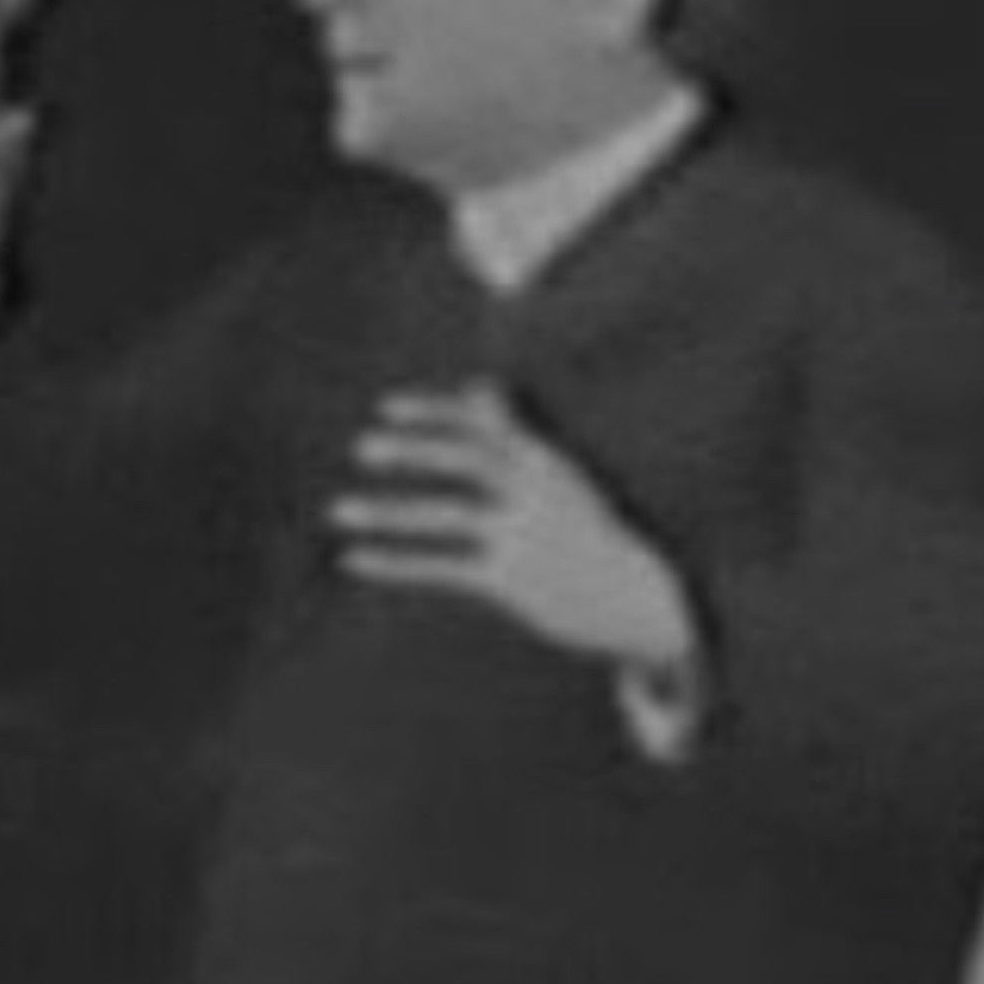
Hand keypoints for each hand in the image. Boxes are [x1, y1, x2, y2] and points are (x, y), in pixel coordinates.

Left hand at [329, 388, 699, 671]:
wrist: (642, 599)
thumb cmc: (591, 531)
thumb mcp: (559, 474)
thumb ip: (512, 430)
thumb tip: (479, 384)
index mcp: (547, 460)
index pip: (483, 425)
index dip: (434, 412)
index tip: (387, 407)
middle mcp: (536, 493)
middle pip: (466, 459)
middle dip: (415, 450)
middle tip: (363, 446)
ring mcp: (524, 536)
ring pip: (446, 516)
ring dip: (389, 512)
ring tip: (340, 509)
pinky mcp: (512, 581)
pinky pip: (443, 568)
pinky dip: (396, 562)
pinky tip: (355, 558)